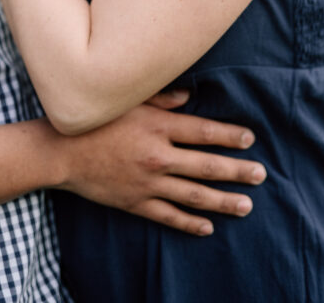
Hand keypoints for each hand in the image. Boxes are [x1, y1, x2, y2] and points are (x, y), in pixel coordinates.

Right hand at [56, 90, 265, 236]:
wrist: (62, 151)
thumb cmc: (96, 119)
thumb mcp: (129, 101)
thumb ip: (162, 99)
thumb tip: (190, 96)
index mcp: (158, 127)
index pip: (204, 132)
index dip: (230, 136)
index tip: (250, 139)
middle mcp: (158, 157)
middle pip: (207, 166)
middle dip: (237, 171)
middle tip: (261, 175)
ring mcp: (148, 183)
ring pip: (194, 195)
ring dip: (223, 201)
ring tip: (246, 205)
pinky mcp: (136, 203)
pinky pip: (169, 216)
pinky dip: (190, 222)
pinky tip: (208, 226)